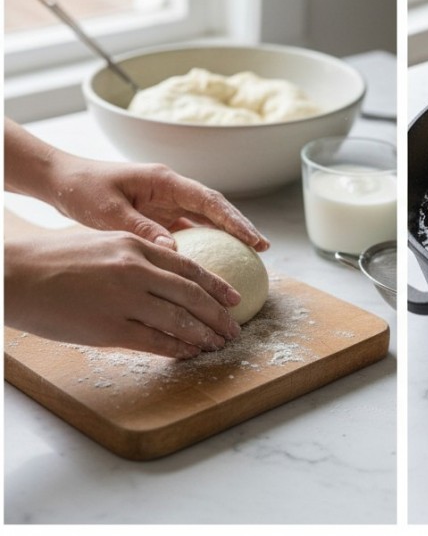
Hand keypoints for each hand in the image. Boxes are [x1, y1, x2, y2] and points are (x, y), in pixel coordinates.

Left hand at [4, 117, 267, 250]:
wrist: (60, 181)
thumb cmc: (81, 189)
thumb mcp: (108, 211)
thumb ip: (141, 229)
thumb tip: (174, 251)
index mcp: (164, 181)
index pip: (209, 201)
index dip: (235, 220)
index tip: (254, 239)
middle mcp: (171, 190)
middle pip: (215, 209)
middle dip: (240, 228)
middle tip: (263, 250)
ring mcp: (165, 203)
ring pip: (204, 220)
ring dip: (225, 237)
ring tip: (247, 258)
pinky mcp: (157, 216)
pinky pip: (187, 230)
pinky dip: (202, 244)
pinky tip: (212, 264)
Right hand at [4, 231, 243, 358]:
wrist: (13, 278)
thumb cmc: (52, 260)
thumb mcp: (101, 243)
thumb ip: (135, 254)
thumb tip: (165, 270)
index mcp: (134, 246)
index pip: (189, 267)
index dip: (216, 285)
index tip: (234, 297)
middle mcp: (135, 271)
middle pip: (192, 295)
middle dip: (218, 314)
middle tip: (234, 327)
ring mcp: (123, 300)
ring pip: (179, 320)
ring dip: (204, 335)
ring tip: (218, 344)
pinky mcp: (109, 329)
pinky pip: (154, 341)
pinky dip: (177, 348)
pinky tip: (189, 353)